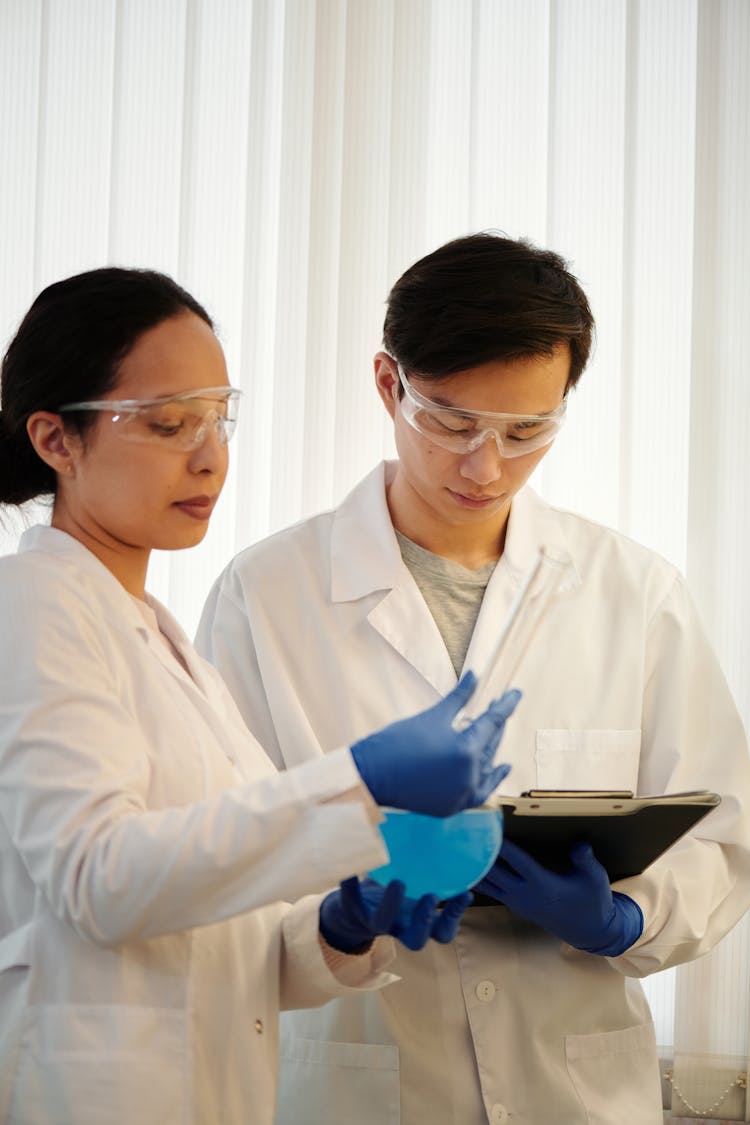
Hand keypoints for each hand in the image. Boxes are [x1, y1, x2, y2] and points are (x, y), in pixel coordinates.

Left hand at [319, 876, 472, 953]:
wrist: (348, 915)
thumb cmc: (389, 898)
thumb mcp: (413, 890)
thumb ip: (430, 875)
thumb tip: (456, 840)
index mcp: (415, 923)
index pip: (442, 932)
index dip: (455, 918)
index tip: (465, 893)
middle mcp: (397, 926)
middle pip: (416, 940)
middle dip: (425, 920)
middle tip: (432, 896)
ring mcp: (373, 921)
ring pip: (382, 923)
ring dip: (392, 904)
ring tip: (399, 882)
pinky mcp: (351, 909)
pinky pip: (350, 899)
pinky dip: (351, 883)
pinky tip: (355, 864)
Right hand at [350, 673, 519, 816]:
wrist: (371, 776)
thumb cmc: (398, 741)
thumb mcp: (433, 716)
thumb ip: (459, 697)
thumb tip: (474, 675)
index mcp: (466, 750)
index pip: (492, 722)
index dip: (505, 705)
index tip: (516, 693)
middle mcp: (469, 775)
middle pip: (491, 745)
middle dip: (496, 725)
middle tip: (498, 707)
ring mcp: (462, 794)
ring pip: (487, 769)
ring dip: (492, 750)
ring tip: (493, 735)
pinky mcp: (452, 807)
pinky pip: (478, 792)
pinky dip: (488, 779)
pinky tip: (498, 768)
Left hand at [474, 838, 642, 955]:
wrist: (590, 931)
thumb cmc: (593, 901)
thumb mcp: (595, 878)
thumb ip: (584, 859)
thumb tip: (579, 842)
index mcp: (543, 885)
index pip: (516, 860)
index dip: (501, 844)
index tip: (487, 828)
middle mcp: (525, 894)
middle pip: (494, 871)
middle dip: (478, 853)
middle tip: (462, 834)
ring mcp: (518, 902)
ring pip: (488, 883)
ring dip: (473, 867)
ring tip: (454, 849)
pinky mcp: (516, 905)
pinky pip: (491, 890)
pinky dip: (478, 878)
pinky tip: (465, 867)